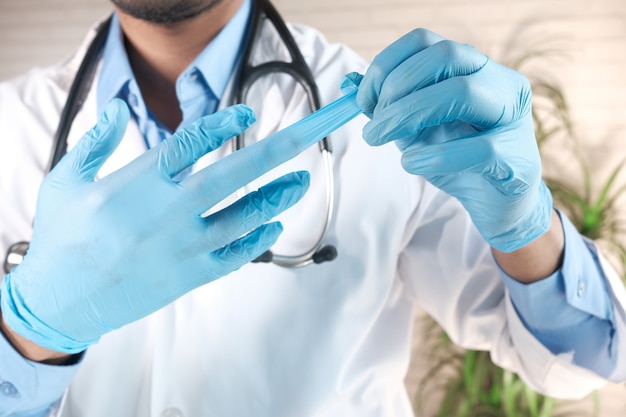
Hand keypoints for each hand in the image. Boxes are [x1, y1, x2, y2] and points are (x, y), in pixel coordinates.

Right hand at [1, 99, 308, 353]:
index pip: (191, 142)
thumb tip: (119, 110)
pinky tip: (273, 224)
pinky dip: (258, 239)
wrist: (63, 302)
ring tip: (302, 181)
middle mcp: (169, 213)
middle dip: (275, 153)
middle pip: (234, 176)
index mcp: (138, 183)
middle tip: (308, 137)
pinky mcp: (190, 276)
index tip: (247, 112)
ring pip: (245, 218)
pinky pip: (236, 256)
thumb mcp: (64, 182)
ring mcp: (184, 247)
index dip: (223, 123)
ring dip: (278, 198)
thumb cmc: (63, 239)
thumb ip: (94, 142)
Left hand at [348, 28, 551, 251]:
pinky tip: (412, 163)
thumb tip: (350, 86)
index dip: (386, 64)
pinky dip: (436, 155)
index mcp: (472, 68)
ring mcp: (513, 117)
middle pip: (446, 56)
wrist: (496, 203)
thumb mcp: (416, 130)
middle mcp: (499, 81)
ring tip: (381, 139)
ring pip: (464, 92)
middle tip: (373, 125)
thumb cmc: (458, 160)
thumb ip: (390, 108)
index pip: (425, 42)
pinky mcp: (517, 157)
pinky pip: (478, 148)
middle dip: (397, 87)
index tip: (363, 100)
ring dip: (409, 114)